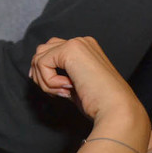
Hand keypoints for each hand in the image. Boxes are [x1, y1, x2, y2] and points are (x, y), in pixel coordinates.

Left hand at [29, 36, 143, 126]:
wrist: (116, 110)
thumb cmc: (99, 104)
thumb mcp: (75, 85)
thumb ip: (59, 74)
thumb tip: (35, 72)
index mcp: (86, 48)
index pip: (52, 51)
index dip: (44, 71)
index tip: (53, 90)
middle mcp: (81, 42)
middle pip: (43, 50)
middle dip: (40, 73)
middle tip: (54, 93)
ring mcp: (76, 43)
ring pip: (40, 57)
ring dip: (44, 80)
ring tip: (62, 92)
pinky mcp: (70, 49)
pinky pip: (42, 63)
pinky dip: (48, 81)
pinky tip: (67, 89)